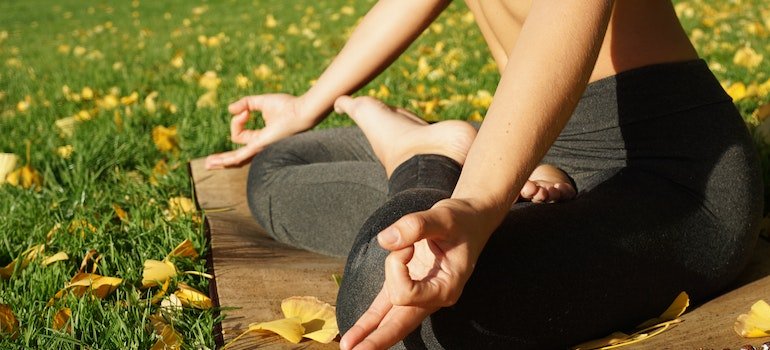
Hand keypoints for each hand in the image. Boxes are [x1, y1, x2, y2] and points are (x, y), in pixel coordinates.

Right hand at [205, 94, 315, 168]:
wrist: (301, 111)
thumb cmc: (287, 106)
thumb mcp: (260, 102)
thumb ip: (245, 104)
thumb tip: (230, 110)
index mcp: (260, 137)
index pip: (239, 135)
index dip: (237, 120)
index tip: (246, 111)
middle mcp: (260, 146)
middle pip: (236, 154)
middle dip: (222, 159)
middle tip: (208, 162)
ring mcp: (260, 148)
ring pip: (235, 159)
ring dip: (221, 161)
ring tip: (208, 164)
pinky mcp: (259, 146)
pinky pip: (239, 156)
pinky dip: (226, 159)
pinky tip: (216, 162)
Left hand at [340, 198, 492, 349]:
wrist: (471, 219)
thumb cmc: (461, 220)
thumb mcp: (443, 217)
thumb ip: (415, 226)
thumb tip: (385, 240)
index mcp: (446, 286)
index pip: (407, 292)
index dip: (396, 267)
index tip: (407, 244)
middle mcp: (433, 296)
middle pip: (401, 324)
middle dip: (378, 339)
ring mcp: (421, 294)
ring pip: (392, 320)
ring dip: (370, 333)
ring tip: (348, 346)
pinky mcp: (409, 284)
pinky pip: (387, 307)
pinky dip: (371, 320)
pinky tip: (357, 335)